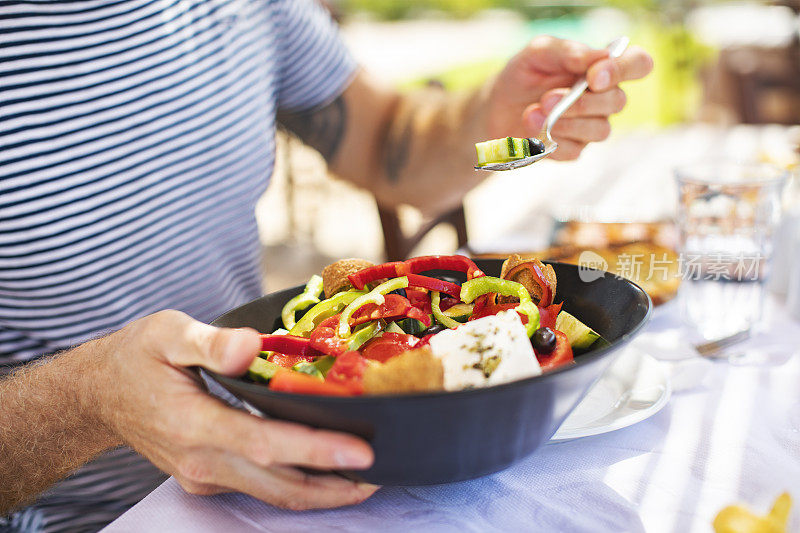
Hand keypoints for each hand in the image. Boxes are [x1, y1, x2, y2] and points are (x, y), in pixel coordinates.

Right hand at [88, 310, 377, 509]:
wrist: (98, 394)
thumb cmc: (136, 357)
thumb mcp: (166, 332)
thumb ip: (209, 342)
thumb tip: (251, 347)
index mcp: (193, 423)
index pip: (265, 445)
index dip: (316, 450)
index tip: (362, 453)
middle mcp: (201, 460)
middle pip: (279, 485)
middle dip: (335, 486)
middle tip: (382, 475)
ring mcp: (203, 475)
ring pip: (272, 495)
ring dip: (321, 493)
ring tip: (365, 480)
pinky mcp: (206, 478)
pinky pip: (259, 489)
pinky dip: (296, 485)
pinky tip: (324, 469)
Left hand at [486, 35, 652, 159]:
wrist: (496, 107)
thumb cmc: (524, 74)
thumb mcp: (538, 53)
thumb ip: (567, 51)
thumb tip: (597, 58)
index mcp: (601, 68)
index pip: (638, 64)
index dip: (624, 70)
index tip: (594, 77)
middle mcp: (604, 98)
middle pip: (618, 102)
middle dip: (581, 102)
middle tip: (546, 98)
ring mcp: (591, 126)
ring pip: (601, 131)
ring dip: (566, 123)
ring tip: (531, 114)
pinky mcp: (573, 149)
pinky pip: (575, 151)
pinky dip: (552, 142)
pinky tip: (532, 132)